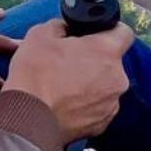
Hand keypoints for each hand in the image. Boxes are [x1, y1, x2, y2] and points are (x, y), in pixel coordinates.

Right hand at [1, 18, 131, 141]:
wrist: (27, 119)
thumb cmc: (35, 76)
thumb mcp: (40, 35)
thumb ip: (60, 26)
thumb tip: (64, 28)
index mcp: (106, 51)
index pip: (124, 32)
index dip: (109, 30)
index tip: (96, 34)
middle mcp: (117, 78)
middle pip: (111, 62)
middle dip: (93, 60)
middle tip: (68, 62)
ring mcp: (111, 103)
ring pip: (105, 86)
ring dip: (89, 83)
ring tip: (63, 86)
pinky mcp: (102, 124)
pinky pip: (97, 107)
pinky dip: (85, 104)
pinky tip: (64, 103)